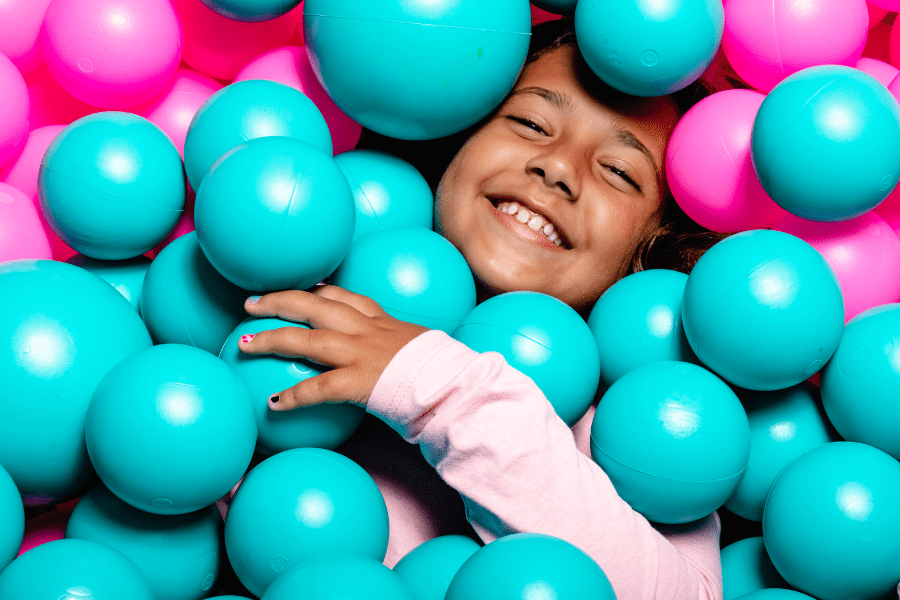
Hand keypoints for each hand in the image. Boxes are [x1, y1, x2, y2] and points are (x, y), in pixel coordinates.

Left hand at [238, 285, 428, 410]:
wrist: (454, 382)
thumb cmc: (443, 371)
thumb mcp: (421, 346)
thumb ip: (402, 348)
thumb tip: (395, 359)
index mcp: (381, 321)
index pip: (343, 296)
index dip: (315, 290)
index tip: (298, 290)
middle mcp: (366, 329)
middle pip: (314, 304)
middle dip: (279, 301)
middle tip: (251, 304)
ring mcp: (360, 353)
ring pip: (306, 338)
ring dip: (270, 338)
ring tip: (244, 343)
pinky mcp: (358, 380)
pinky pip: (317, 388)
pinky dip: (293, 396)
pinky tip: (274, 404)